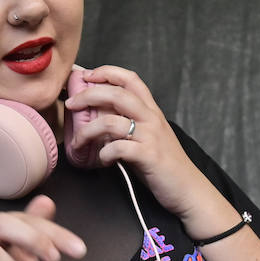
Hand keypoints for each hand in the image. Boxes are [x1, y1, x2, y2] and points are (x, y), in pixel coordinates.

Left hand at [64, 65, 214, 220]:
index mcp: (151, 110)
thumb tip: (97, 117)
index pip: (130, 79)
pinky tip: (103, 160)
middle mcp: (151, 118)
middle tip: (71, 104)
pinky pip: (118, 148)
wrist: (188, 188)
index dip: (107, 72)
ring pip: (110, 122)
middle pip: (116, 94)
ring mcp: (150, 136)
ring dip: (87, 131)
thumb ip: (127, 124)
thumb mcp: (147, 136)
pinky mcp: (148, 156)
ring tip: (77, 142)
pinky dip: (104, 154)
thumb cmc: (163, 164)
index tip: (87, 75)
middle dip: (88, 95)